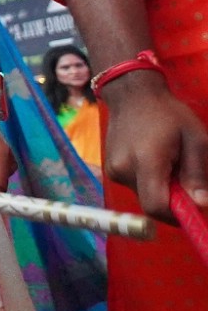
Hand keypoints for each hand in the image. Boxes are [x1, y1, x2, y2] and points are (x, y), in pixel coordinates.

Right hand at [99, 72, 207, 222]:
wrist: (132, 95)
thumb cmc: (168, 114)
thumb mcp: (195, 138)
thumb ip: (198, 173)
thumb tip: (202, 204)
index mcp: (146, 161)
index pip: (157, 206)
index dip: (178, 215)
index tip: (195, 208)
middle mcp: (124, 170)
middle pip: (151, 204)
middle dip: (173, 202)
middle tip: (186, 181)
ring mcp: (114, 170)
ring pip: (144, 196)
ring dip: (162, 190)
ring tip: (170, 165)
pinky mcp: (112, 170)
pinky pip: (136, 187)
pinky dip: (151, 182)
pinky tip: (156, 162)